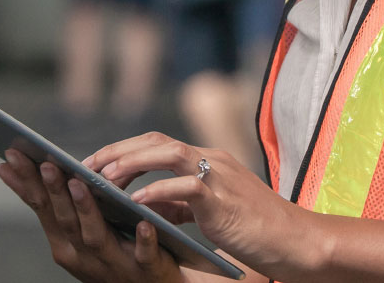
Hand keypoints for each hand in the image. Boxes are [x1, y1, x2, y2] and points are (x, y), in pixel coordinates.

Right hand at [0, 150, 181, 282]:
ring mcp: (115, 264)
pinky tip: (144, 224)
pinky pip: (144, 255)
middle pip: (65, 220)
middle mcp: (85, 256)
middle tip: (45, 164)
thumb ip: (57, 207)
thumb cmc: (110, 257)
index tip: (12, 155)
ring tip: (78, 183)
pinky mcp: (146, 270)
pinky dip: (143, 240)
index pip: (42, 209)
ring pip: (96, 236)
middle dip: (54, 192)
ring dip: (86, 209)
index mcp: (66, 245)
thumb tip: (27, 167)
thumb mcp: (76, 233)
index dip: (27, 183)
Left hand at [85, 132, 317, 276]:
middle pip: (157, 140)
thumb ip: (181, 201)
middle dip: (118, 150)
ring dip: (131, 163)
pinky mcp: (224, 199)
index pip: (159, 142)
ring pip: (168, 153)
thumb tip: (145, 200)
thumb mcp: (210, 212)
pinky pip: (185, 187)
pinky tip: (136, 202)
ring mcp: (220, 176)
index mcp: (209, 161)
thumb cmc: (256, 230)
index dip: (125, 149)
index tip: (96, 162)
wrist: (296, 242)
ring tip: (103, 177)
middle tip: (87, 164)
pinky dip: (157, 191)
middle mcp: (213, 160)